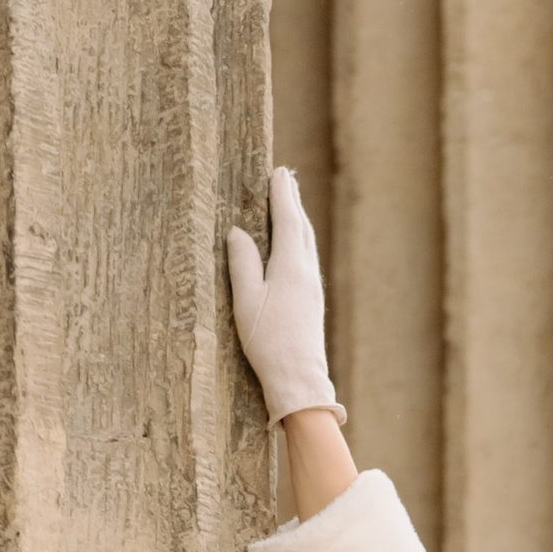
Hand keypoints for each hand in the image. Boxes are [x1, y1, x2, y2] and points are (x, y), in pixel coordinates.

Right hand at [226, 166, 341, 424]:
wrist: (299, 379)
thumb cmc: (268, 342)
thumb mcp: (246, 301)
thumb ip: (242, 263)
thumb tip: (238, 233)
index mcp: (290, 266)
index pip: (286, 219)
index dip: (282, 194)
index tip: (280, 172)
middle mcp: (307, 271)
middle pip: (301, 227)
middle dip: (293, 201)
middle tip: (286, 178)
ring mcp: (313, 287)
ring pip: (307, 243)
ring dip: (299, 220)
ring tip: (291, 204)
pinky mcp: (313, 301)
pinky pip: (307, 259)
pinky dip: (300, 241)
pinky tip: (296, 246)